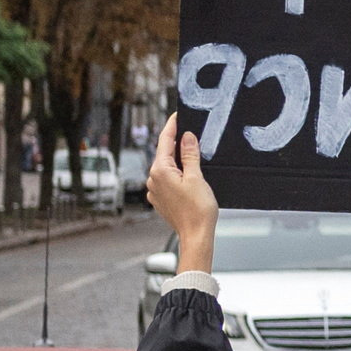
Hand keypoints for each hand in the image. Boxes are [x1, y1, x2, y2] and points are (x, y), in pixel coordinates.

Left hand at [147, 118, 217, 271]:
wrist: (196, 235)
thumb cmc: (197, 210)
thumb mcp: (197, 177)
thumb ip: (190, 154)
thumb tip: (187, 137)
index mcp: (160, 171)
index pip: (165, 141)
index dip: (172, 126)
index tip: (178, 115)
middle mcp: (153, 179)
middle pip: (165, 153)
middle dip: (177, 143)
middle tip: (190, 131)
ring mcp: (155, 190)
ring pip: (166, 167)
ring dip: (178, 160)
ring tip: (193, 155)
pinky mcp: (160, 199)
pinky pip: (167, 179)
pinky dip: (177, 173)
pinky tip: (189, 175)